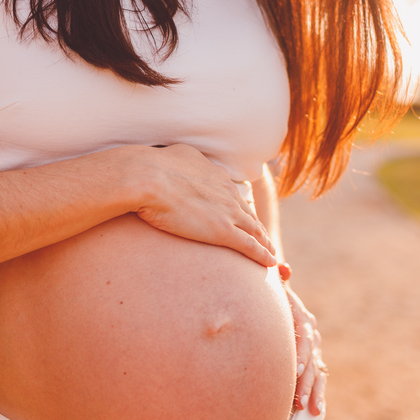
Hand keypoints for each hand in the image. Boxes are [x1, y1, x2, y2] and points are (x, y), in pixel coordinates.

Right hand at [132, 144, 277, 266]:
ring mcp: (227, 212)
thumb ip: (186, 163)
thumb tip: (182, 165)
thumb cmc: (153, 167)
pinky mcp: (223, 231)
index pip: (233, 196)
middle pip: (248, 214)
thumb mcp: (177, 156)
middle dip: (257, 227)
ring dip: (265, 243)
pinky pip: (249, 246)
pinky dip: (262, 254)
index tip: (244, 218)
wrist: (149, 178)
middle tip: (264, 239)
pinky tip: (269, 263)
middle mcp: (227, 192)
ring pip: (254, 231)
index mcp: (216, 176)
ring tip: (270, 253)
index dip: (240, 209)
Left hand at [284, 277, 325, 415]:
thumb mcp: (275, 287)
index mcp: (302, 318)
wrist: (282, 300)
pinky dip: (318, 395)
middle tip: (298, 399)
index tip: (296, 368)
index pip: (304, 336)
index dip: (302, 353)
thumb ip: (280, 279)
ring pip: (317, 373)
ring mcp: (314, 350)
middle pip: (312, 360)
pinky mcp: (313, 362)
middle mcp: (312, 335)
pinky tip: (316, 412)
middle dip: (305, 381)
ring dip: (313, 392)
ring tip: (309, 410)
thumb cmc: (273, 295)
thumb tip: (284, 268)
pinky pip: (318, 380)